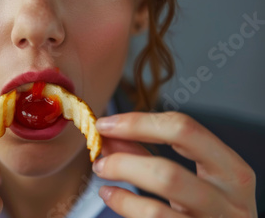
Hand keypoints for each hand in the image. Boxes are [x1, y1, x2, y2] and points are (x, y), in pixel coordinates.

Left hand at [93, 112, 257, 217]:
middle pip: (168, 173)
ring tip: (101, 172)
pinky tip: (110, 194)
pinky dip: (123, 205)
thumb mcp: (189, 178)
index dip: (137, 123)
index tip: (105, 124)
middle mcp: (230, 203)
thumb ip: (148, 154)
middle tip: (99, 156)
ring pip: (155, 208)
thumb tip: (109, 134)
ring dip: (121, 182)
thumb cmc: (207, 209)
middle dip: (124, 161)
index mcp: (232, 171)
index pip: (185, 131)